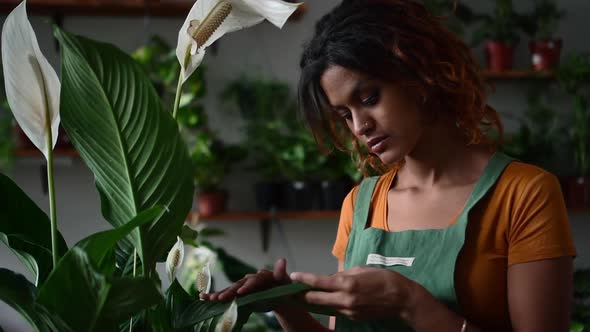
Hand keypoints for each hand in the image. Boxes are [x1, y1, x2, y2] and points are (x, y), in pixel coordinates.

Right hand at [200, 258, 290, 301]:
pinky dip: (216, 296)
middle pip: (239, 285)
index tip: (241, 292)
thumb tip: (282, 259)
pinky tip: (203, 298)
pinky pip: (227, 295)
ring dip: (219, 294)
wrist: (279, 294)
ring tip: (209, 298)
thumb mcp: (284, 281)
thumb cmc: (283, 287)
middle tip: (221, 298)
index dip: (247, 286)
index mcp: (261, 276)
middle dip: (230, 291)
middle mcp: (250, 279)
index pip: (254, 280)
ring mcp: (243, 286)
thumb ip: (281, 272)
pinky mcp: (238, 293)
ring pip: (231, 289)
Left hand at [290, 266, 425, 320]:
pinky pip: (337, 310)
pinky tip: (325, 299)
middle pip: (316, 298)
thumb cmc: (383, 278)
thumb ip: (344, 274)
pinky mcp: (353, 317)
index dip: (304, 279)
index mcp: (347, 283)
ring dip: (314, 300)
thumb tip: (330, 278)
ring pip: (325, 305)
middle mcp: (345, 299)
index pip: (319, 282)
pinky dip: (329, 304)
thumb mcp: (362, 269)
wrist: (401, 299)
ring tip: (304, 294)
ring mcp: (349, 310)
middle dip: (302, 294)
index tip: (293, 276)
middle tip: (291, 289)